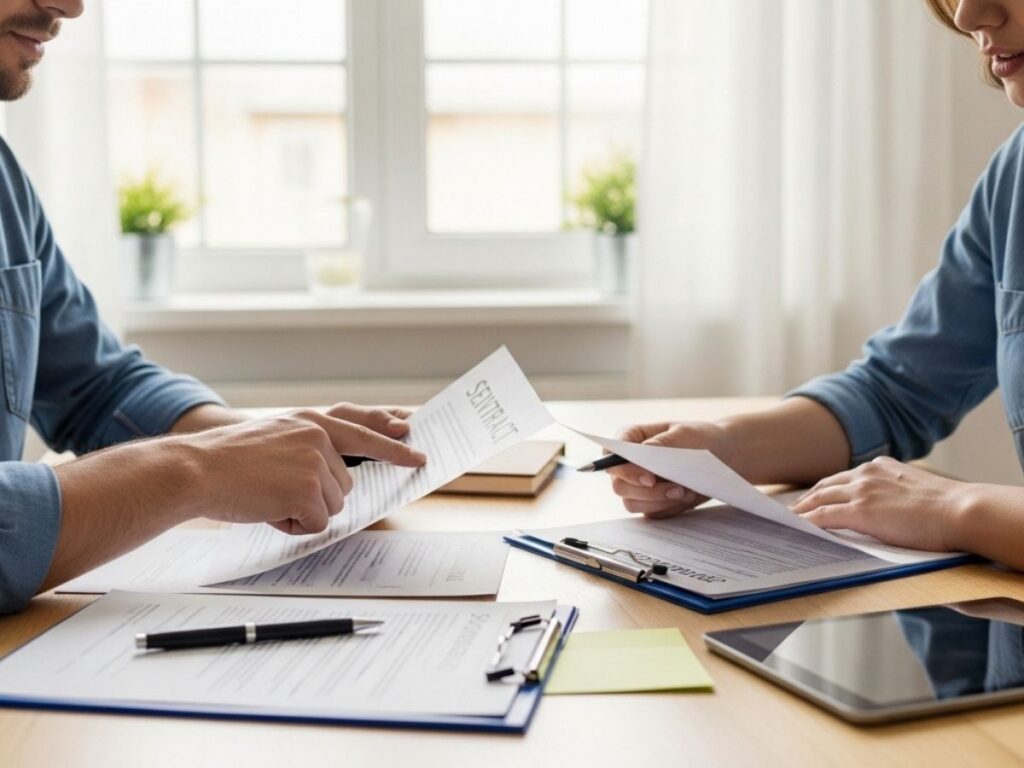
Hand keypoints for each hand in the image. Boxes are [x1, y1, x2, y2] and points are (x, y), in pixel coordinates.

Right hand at [173, 406, 424, 534]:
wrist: (195, 469)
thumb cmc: (227, 462)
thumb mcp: (275, 439)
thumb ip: (308, 449)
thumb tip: (336, 480)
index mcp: (311, 421)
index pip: (364, 433)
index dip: (394, 448)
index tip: (419, 457)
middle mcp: (319, 436)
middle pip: (344, 485)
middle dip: (316, 497)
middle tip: (276, 489)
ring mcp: (316, 462)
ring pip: (333, 506)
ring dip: (303, 511)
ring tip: (267, 496)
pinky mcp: (308, 489)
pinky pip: (317, 523)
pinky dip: (293, 525)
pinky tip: (267, 508)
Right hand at [608, 421, 729, 518]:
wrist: (721, 456)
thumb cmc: (700, 438)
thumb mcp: (687, 433)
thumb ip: (665, 441)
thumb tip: (644, 449)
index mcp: (631, 438)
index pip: (611, 454)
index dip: (623, 469)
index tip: (649, 478)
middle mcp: (629, 463)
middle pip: (618, 484)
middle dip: (646, 492)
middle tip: (675, 489)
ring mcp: (637, 484)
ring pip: (631, 502)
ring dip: (658, 501)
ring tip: (685, 492)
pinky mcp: (649, 501)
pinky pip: (649, 512)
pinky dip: (668, 508)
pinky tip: (687, 496)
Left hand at [790, 456, 965, 550]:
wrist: (961, 510)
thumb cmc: (947, 509)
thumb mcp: (914, 491)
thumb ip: (892, 494)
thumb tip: (882, 511)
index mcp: (880, 466)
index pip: (842, 478)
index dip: (823, 490)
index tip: (810, 499)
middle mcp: (866, 473)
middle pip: (824, 486)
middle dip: (805, 499)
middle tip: (788, 510)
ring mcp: (861, 491)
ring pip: (819, 499)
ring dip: (800, 511)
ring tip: (786, 521)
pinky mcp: (860, 511)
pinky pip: (823, 517)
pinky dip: (807, 522)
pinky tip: (796, 529)